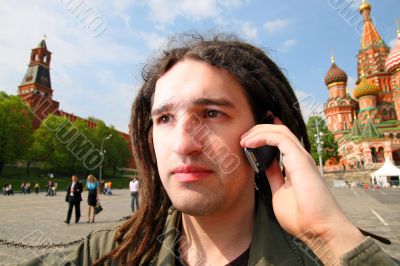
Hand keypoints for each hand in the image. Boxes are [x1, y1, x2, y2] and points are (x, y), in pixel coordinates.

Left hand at [240, 117, 364, 260]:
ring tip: (243, 139)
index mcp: (296, 165)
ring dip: (258, 132)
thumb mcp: (279, 192)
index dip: (265, 134)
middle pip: (279, 132)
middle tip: (242, 138)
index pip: (281, 141)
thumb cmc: (302, 216)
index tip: (249, 136)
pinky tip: (250, 143)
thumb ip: (274, 176)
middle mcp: (299, 158)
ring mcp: (301, 157)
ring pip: (280, 131)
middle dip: (258, 131)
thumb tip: (265, 166)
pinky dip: (263, 137)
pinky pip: (279, 138)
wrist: (318, 229)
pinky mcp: (299, 159)